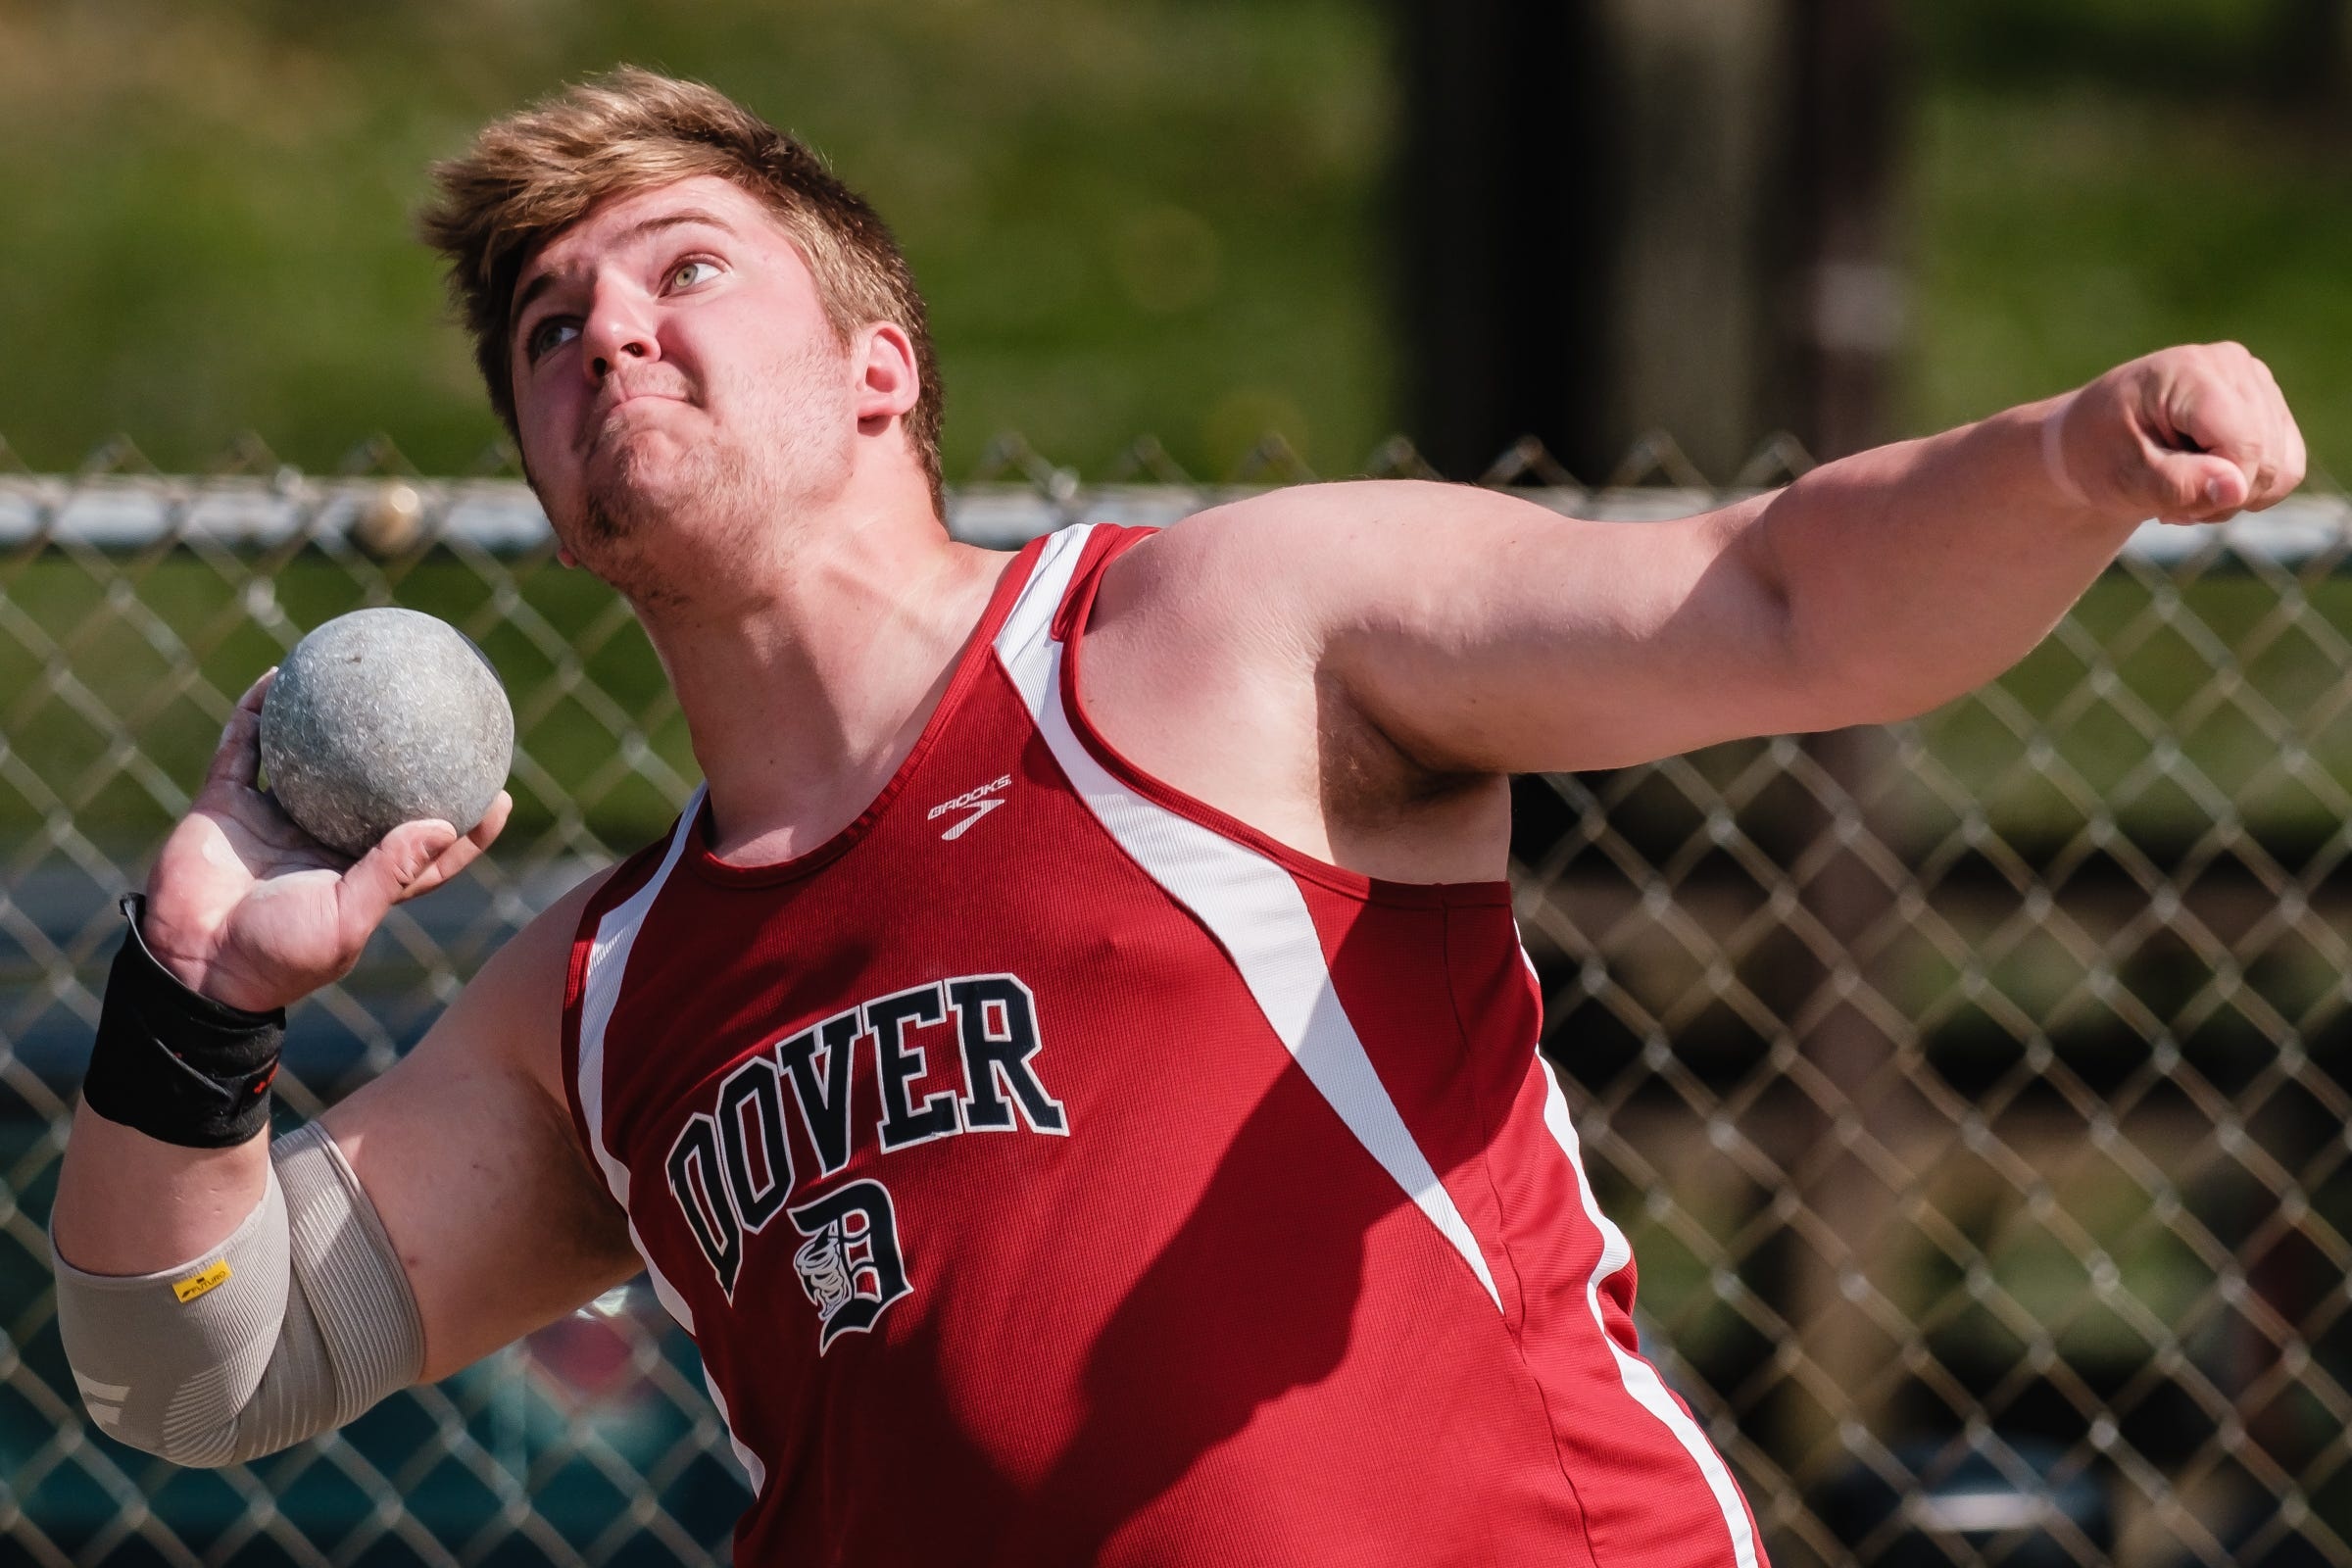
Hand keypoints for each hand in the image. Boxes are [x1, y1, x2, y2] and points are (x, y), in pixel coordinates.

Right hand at [140, 671, 511, 1011]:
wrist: (193, 966)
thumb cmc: (277, 956)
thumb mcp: (344, 921)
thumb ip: (390, 873)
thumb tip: (444, 825)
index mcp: (359, 875)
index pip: (425, 848)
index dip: (464, 825)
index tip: (499, 793)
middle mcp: (321, 842)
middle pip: (371, 790)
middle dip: (402, 756)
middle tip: (440, 714)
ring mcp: (274, 819)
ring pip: (307, 759)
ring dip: (327, 721)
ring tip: (357, 677)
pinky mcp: (226, 804)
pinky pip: (244, 747)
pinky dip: (257, 712)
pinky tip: (278, 676)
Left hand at [2046, 342, 2304, 524]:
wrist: (2088, 442)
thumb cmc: (2096, 456)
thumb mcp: (2122, 477)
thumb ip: (2178, 483)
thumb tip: (2236, 489)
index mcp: (2189, 371)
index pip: (2243, 444)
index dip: (2217, 491)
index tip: (2167, 508)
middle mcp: (2232, 365)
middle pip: (2266, 458)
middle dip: (2220, 497)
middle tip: (2168, 502)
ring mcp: (2255, 381)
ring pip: (2282, 466)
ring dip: (2233, 496)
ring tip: (2183, 490)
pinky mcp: (2267, 404)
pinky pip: (2287, 465)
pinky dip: (2249, 488)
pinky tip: (2205, 481)